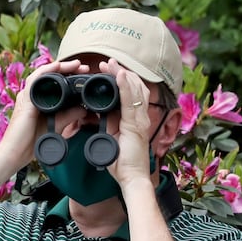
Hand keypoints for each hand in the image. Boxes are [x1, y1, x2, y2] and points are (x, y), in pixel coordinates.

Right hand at [0, 59, 83, 167]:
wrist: (15, 154)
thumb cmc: (30, 143)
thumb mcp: (55, 126)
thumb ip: (68, 117)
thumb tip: (83, 109)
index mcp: (37, 102)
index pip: (53, 83)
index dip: (68, 76)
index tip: (83, 75)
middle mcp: (30, 97)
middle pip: (49, 76)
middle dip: (67, 69)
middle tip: (83, 67)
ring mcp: (26, 97)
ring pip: (43, 74)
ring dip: (60, 67)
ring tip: (75, 65)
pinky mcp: (25, 100)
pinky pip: (35, 79)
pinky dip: (47, 70)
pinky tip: (57, 66)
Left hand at [105, 61, 156, 187]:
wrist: (131, 178)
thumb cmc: (122, 162)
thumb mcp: (112, 138)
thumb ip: (110, 125)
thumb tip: (100, 114)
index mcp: (135, 119)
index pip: (131, 93)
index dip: (122, 79)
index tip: (108, 70)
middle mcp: (141, 116)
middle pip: (135, 87)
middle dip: (121, 72)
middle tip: (107, 62)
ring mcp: (140, 119)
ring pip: (135, 90)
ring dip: (122, 74)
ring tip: (111, 64)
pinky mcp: (136, 125)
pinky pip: (131, 101)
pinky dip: (126, 87)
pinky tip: (120, 76)